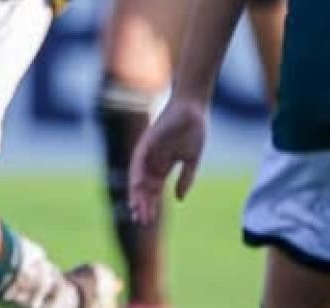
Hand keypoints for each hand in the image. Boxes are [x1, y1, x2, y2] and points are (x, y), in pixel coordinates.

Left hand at [129, 97, 207, 224]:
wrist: (193, 108)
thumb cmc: (193, 130)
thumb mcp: (192, 159)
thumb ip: (186, 178)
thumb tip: (179, 199)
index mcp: (163, 165)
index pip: (153, 189)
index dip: (151, 204)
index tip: (149, 221)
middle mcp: (153, 160)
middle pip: (144, 187)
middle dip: (142, 203)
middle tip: (142, 221)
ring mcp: (148, 150)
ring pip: (138, 175)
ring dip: (136, 192)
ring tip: (136, 208)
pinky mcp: (147, 140)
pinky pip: (138, 158)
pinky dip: (137, 172)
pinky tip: (137, 185)